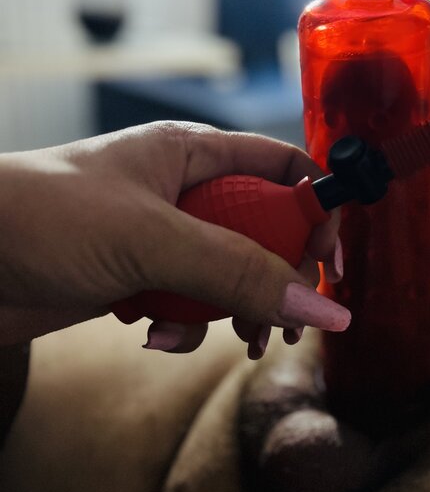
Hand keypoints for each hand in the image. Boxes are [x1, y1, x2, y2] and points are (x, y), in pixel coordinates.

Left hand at [0, 122, 347, 352]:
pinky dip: (185, 326)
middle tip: (283, 322)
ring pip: (229, 275)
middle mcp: (182, 193)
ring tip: (228, 337)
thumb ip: (239, 272)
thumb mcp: (152, 238)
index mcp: (192, 154)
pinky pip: (189, 304)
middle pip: (263, 231)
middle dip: (276, 279)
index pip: (281, 168)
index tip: (327, 263)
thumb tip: (322, 306)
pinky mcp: (137, 279)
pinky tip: (156, 336)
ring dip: (232, 312)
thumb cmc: (40, 216)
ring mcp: (160, 238)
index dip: (315, 209)